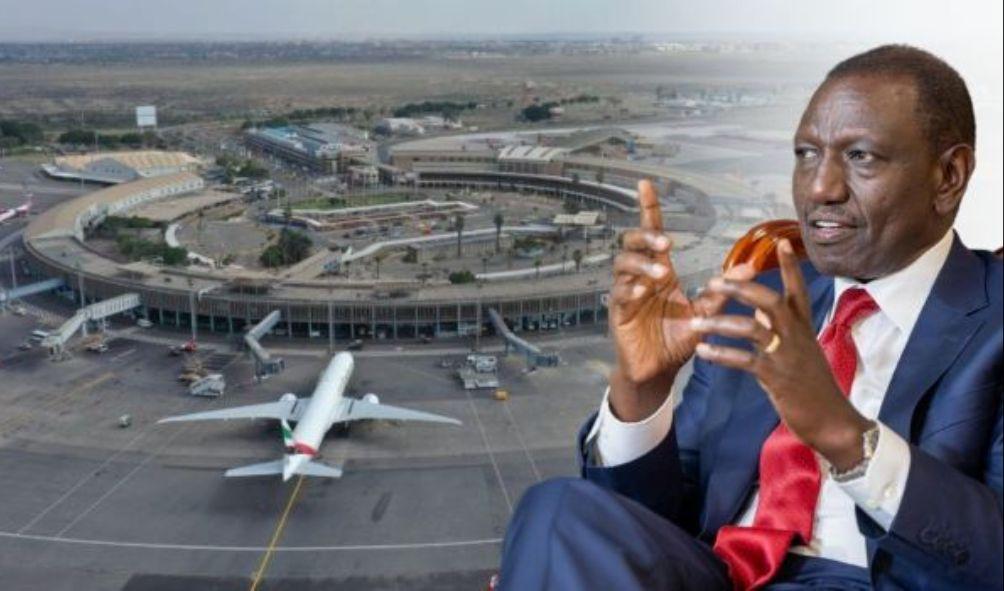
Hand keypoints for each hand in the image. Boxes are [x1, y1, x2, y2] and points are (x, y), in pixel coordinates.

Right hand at [607, 179, 753, 421]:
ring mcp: (626, 294)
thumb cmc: (677, 339)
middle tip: (665, 243)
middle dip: (645, 237)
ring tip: (659, 272)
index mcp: (659, 271)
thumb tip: (751, 266)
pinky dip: (631, 288)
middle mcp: (640, 277)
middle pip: (631, 242)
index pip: (651, 232)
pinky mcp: (619, 313)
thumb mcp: (703, 312)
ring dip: (640, 264)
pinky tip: (643, 290)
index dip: (648, 208)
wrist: (658, 370)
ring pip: (622, 265)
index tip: (646, 184)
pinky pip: (619, 293)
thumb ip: (723, 290)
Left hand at [690, 239, 870, 469]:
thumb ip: (778, 327)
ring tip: (695, 323)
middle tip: (713, 281)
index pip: (797, 289)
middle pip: (769, 299)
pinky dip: (721, 354)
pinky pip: (744, 360)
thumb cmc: (812, 384)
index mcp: (803, 326)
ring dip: (720, 323)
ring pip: (751, 328)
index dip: (789, 266)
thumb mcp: (799, 350)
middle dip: (740, 287)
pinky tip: (702, 352)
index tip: (780, 242)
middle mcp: (796, 335)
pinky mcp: (775, 376)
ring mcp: (786, 354)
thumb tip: (759, 309)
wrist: (831, 420)